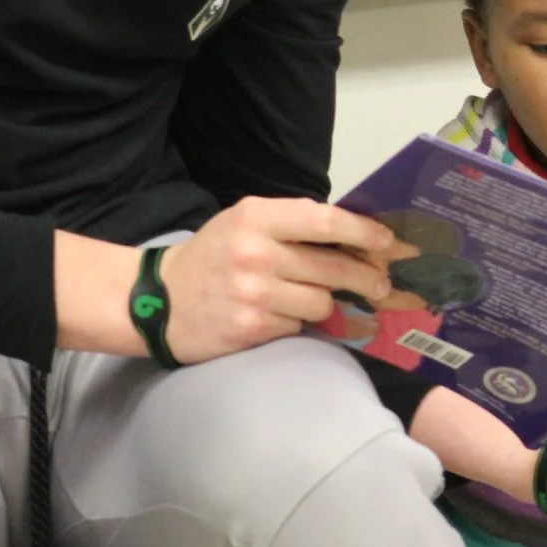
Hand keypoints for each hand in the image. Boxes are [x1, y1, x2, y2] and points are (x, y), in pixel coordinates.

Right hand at [158, 197, 396, 363]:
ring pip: (321, 302)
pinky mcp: (250, 329)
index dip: (363, 232)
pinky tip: (275, 315)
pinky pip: (297, 326)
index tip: (388, 242)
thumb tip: (353, 235)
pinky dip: (295, 323)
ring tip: (305, 298)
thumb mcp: (244, 221)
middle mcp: (256, 253)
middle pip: (333, 267)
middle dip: (366, 277)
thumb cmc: (213, 255)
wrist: (158, 301)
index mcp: (257, 218)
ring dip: (323, 303)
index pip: (324, 221)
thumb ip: (291, 223)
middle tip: (381, 284)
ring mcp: (253, 294)